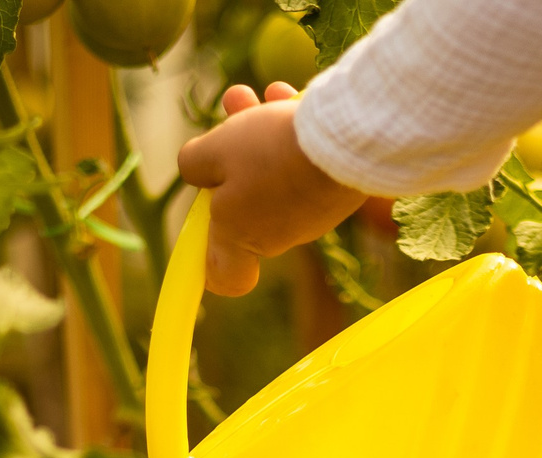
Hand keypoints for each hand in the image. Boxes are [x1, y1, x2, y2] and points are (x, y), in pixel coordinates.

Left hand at [175, 82, 366, 295]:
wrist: (346, 140)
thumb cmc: (271, 151)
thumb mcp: (216, 150)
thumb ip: (195, 164)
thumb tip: (196, 171)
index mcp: (242, 237)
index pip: (225, 277)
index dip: (207, 261)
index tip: (204, 227)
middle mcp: (276, 235)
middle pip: (241, 203)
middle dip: (230, 157)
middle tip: (229, 119)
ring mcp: (308, 216)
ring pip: (271, 175)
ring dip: (260, 134)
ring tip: (258, 95)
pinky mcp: (334, 193)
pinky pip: (302, 166)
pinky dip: (292, 136)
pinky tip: (287, 98)